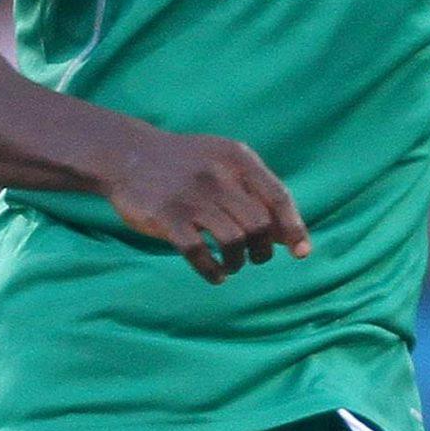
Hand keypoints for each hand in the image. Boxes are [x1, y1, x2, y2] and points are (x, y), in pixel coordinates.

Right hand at [101, 124, 311, 284]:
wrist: (128, 155)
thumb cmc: (186, 165)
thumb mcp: (223, 161)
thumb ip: (255, 190)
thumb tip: (288, 235)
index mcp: (237, 158)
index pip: (278, 196)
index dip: (294, 228)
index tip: (301, 252)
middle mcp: (217, 175)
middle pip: (259, 224)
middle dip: (264, 249)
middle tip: (256, 257)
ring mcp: (191, 197)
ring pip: (233, 241)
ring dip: (239, 261)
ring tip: (233, 265)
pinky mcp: (166, 217)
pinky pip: (198, 253)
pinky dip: (213, 270)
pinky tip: (216, 274)